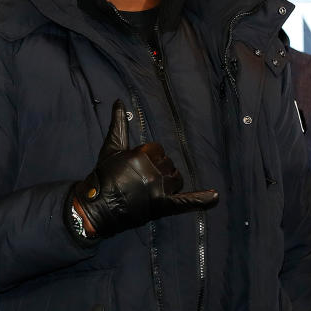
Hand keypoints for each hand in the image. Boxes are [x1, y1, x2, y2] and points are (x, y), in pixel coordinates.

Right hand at [68, 100, 218, 237]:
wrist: (96, 208)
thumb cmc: (103, 177)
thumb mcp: (111, 148)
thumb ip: (118, 125)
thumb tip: (118, 102)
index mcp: (142, 154)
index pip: (158, 151)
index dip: (149, 159)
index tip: (135, 168)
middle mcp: (153, 170)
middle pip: (168, 165)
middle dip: (158, 171)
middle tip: (139, 183)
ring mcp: (159, 188)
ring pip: (176, 179)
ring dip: (169, 183)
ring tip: (152, 190)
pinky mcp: (162, 206)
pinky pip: (186, 201)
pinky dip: (201, 199)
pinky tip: (215, 197)